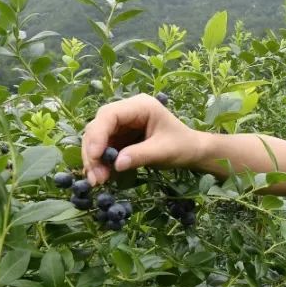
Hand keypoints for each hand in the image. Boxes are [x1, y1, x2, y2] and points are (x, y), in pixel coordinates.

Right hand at [81, 94, 198, 184]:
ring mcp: (122, 124)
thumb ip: (140, 155)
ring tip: (97, 180)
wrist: (192, 151)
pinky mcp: (120, 137)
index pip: (110, 114)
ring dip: (94, 160)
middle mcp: (127, 111)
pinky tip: (100, 177)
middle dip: (93, 152)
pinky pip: (104, 148)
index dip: (98, 134)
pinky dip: (100, 163)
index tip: (95, 156)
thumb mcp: (164, 151)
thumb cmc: (182, 146)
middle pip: (98, 126)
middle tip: (95, 177)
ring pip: (97, 139)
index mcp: (140, 106)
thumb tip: (116, 164)